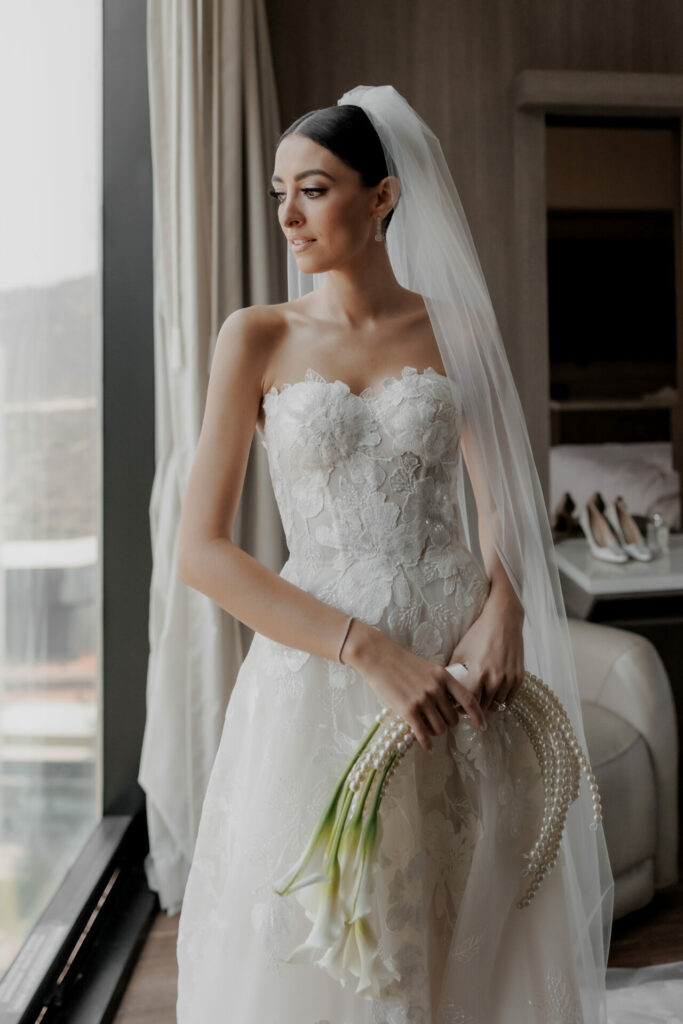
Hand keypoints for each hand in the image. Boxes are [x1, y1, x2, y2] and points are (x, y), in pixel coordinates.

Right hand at [342, 620, 487, 751]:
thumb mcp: (428, 668)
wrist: (378, 657)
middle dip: (448, 724)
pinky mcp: (407, 710)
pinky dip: (427, 743)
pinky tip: (427, 746)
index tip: (483, 726)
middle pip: (453, 719)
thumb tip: (452, 705)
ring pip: (440, 728)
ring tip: (429, 729)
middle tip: (440, 723)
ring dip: (436, 732)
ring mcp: (422, 700)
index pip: (468, 699)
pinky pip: (423, 733)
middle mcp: (436, 689)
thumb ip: (441, 684)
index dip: (478, 715)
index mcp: (443, 676)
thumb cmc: (402, 662)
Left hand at [447, 590, 524, 712]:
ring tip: (481, 697)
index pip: (469, 703)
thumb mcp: (460, 651)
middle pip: (483, 707)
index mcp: (478, 673)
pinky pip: (509, 699)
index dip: (462, 707)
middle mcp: (495, 679)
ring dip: (489, 703)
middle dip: (475, 707)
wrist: (503, 620)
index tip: (458, 706)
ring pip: (497, 704)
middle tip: (468, 703)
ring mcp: (509, 679)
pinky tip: (493, 693)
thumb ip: (454, 672)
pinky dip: (501, 699)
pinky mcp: (520, 677)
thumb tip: (446, 688)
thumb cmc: (479, 634)